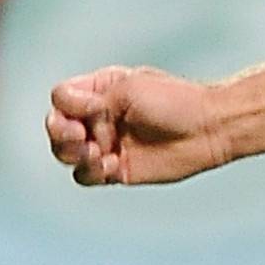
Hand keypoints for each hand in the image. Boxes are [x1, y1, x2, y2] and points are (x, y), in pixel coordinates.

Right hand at [46, 67, 230, 187]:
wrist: (207, 129)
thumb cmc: (174, 101)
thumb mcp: (129, 88)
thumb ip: (93, 102)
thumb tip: (69, 121)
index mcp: (99, 90)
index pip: (61, 98)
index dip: (69, 105)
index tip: (96, 107)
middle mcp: (98, 117)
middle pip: (56, 127)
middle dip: (61, 133)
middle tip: (80, 136)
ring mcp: (105, 144)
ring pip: (66, 154)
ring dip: (73, 154)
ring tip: (98, 152)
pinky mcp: (116, 170)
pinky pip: (86, 175)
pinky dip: (92, 171)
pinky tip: (112, 164)